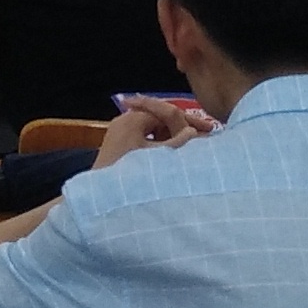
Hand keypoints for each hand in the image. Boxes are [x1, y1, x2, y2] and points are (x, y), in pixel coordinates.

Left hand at [96, 97, 215, 168]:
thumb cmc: (130, 175)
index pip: (167, 112)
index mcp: (133, 119)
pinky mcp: (116, 146)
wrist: (100, 195)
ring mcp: (117, 133)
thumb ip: (178, 143)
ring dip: (169, 136)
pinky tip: (169, 155)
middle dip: (180, 127)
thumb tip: (193, 131)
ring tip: (188, 146)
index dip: (189, 120)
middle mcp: (123, 121)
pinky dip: (156, 144)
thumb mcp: (159, 158)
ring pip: (150, 129)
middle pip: (158, 119)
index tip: (208, 129)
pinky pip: (141, 138)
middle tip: (202, 136)